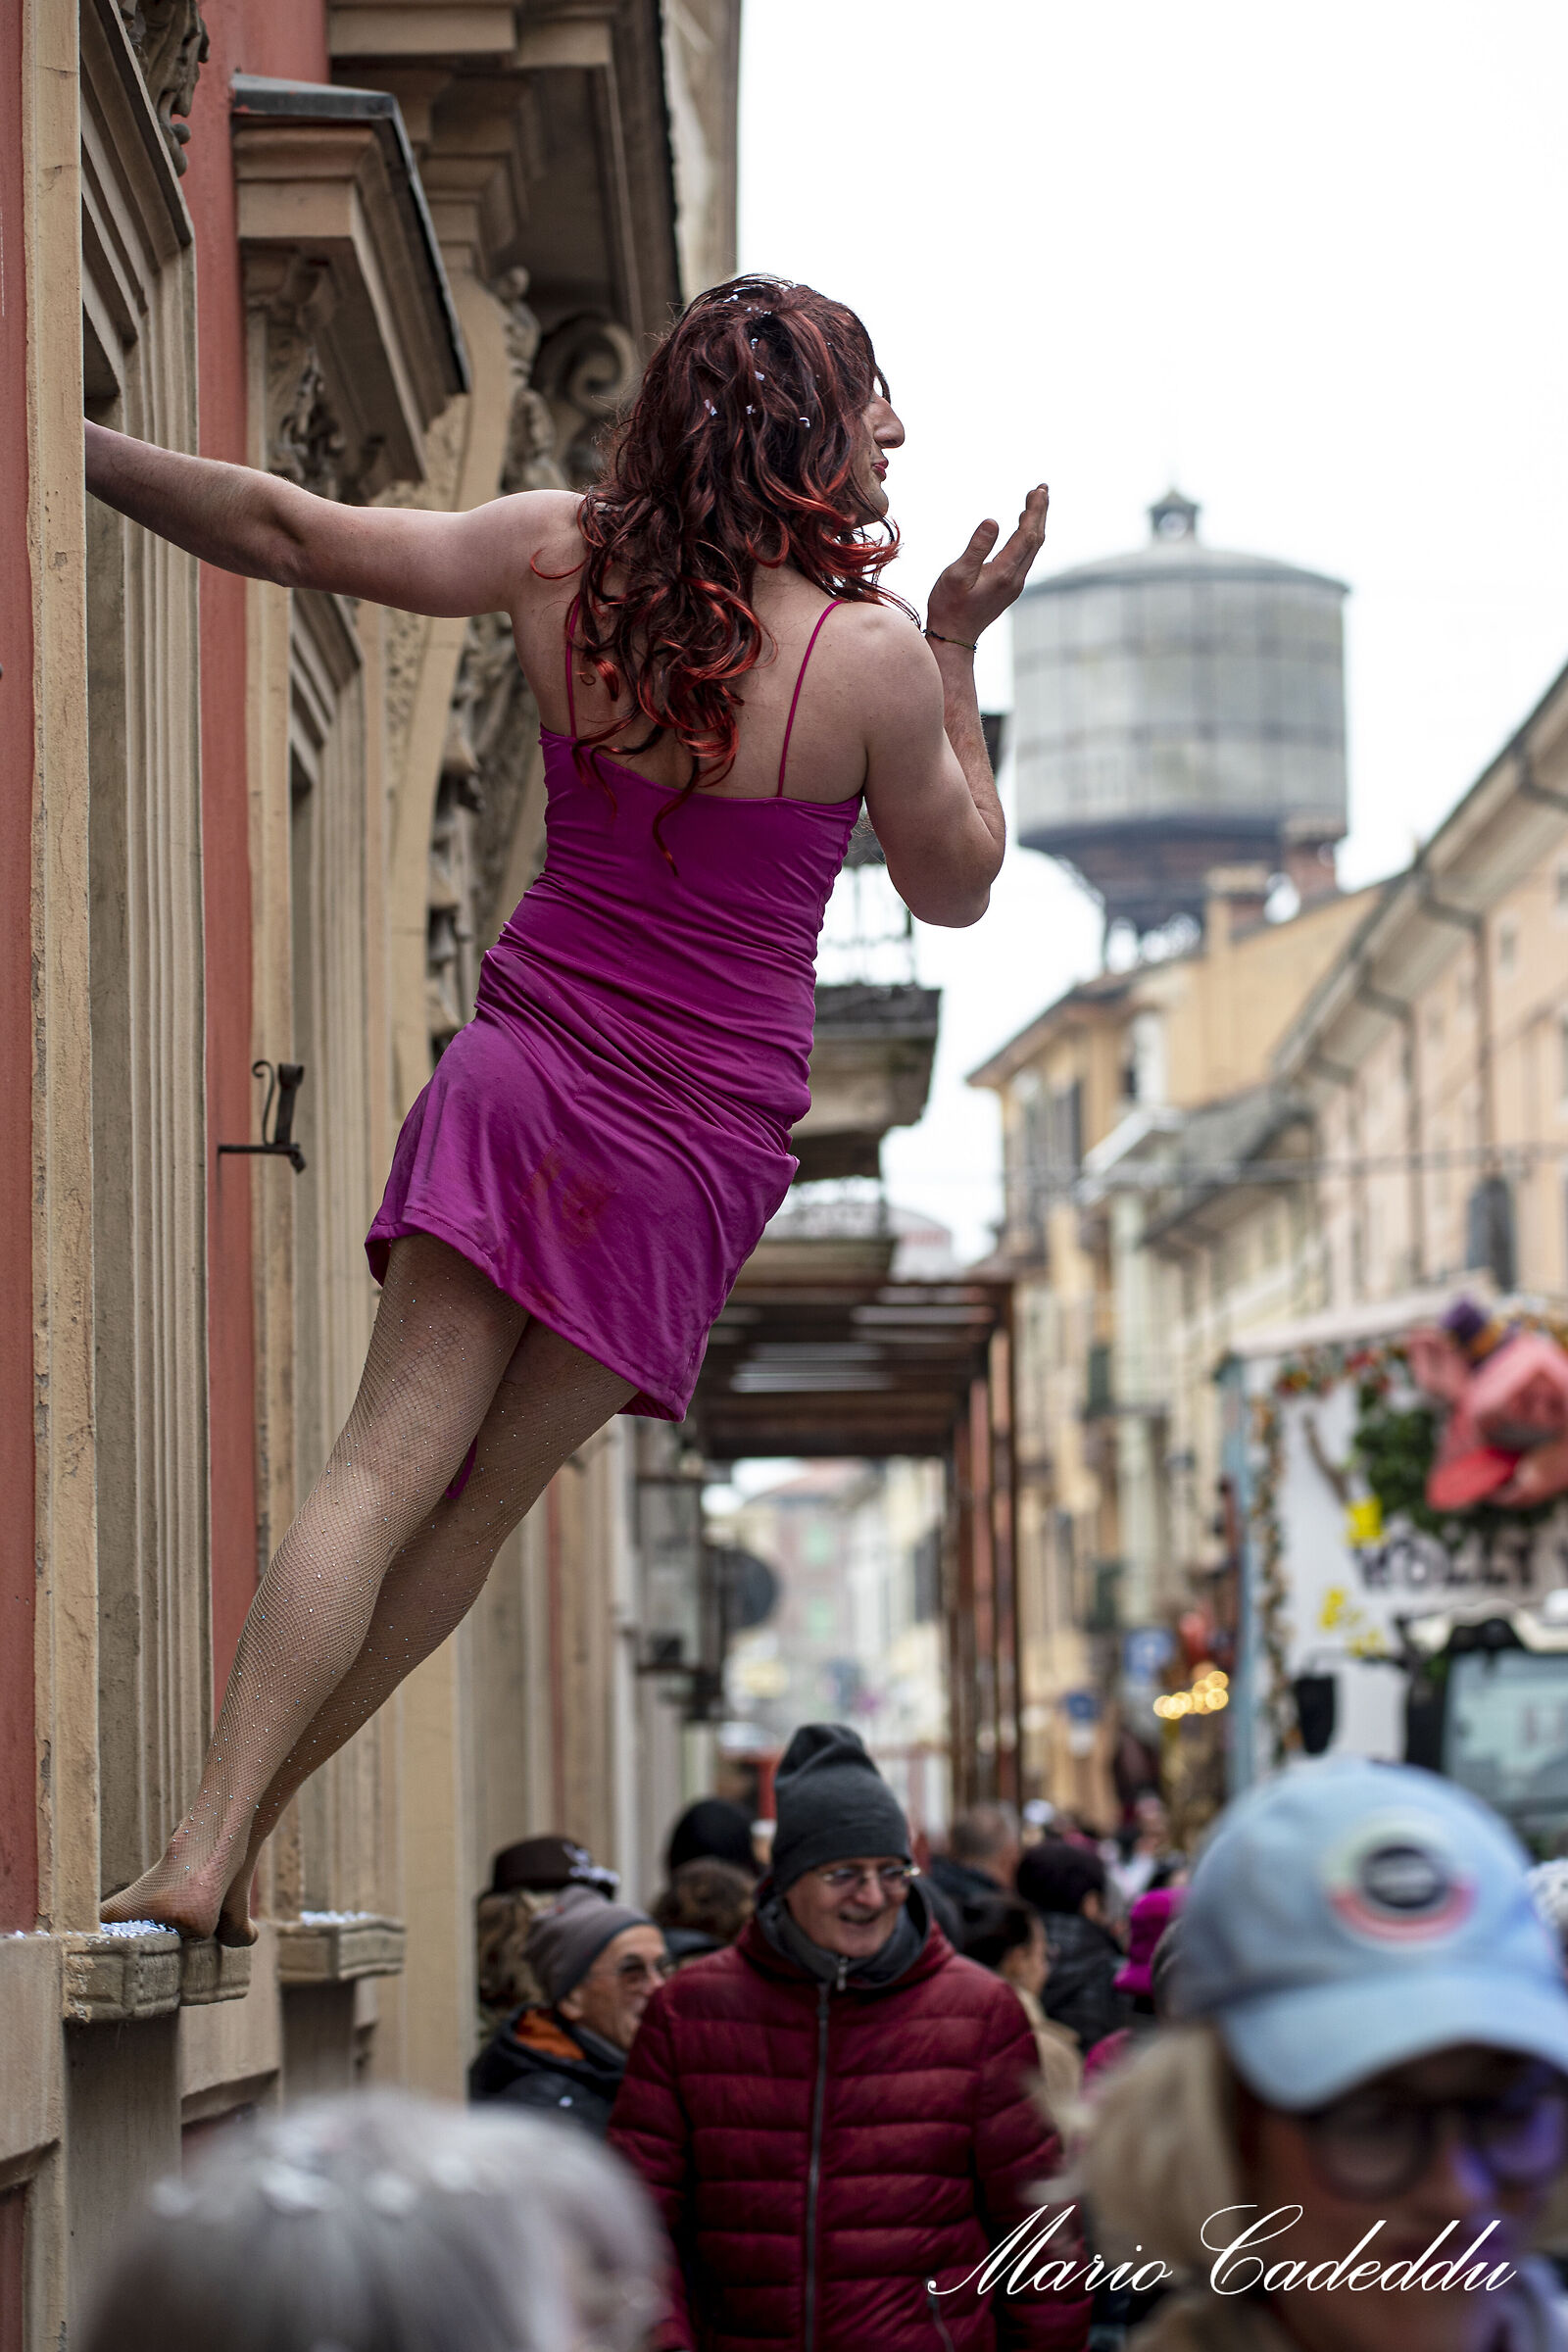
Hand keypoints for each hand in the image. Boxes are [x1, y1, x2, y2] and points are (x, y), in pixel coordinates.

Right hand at [926, 484, 1048, 646]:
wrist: (953, 637)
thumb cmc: (949, 606)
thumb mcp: (957, 574)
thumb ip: (976, 547)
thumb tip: (993, 521)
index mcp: (1004, 572)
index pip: (1028, 535)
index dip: (1035, 511)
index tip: (1039, 490)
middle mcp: (1015, 579)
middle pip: (1036, 539)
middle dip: (1040, 512)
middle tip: (1042, 488)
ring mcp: (1014, 584)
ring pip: (1032, 548)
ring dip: (1036, 524)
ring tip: (1036, 502)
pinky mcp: (1009, 588)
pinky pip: (1026, 556)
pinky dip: (1028, 537)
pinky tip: (1023, 529)